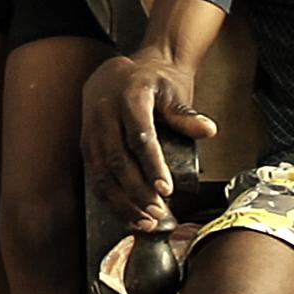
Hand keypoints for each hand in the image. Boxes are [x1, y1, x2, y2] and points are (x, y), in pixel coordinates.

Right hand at [82, 53, 216, 229]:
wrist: (117, 71)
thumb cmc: (150, 82)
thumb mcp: (172, 90)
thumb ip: (185, 114)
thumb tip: (207, 129)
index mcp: (128, 97)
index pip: (139, 136)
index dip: (152, 165)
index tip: (166, 189)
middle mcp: (104, 114)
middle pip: (117, 160)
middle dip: (137, 191)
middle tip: (158, 212)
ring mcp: (91, 130)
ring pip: (101, 173)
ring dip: (122, 201)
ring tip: (145, 222)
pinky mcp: (86, 144)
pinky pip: (95, 176)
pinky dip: (110, 199)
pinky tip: (128, 215)